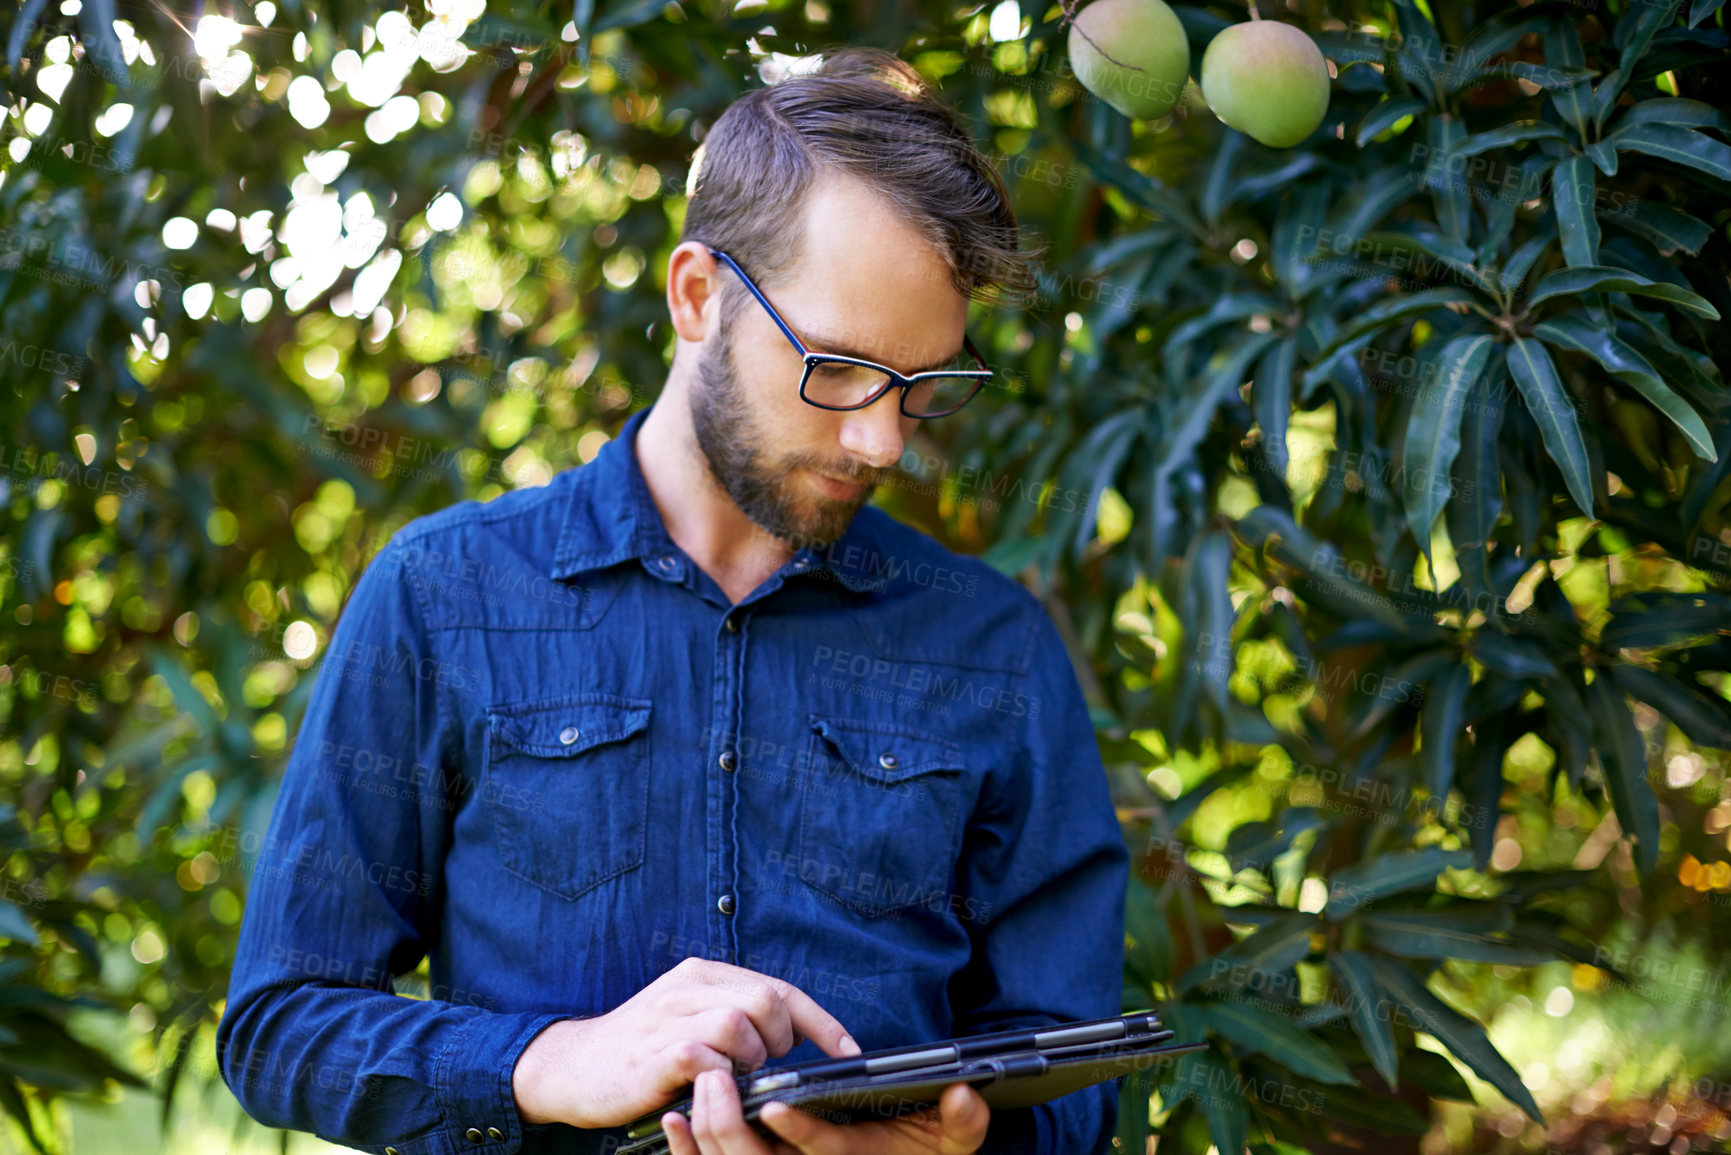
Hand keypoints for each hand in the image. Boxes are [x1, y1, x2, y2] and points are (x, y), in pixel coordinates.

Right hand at [510, 957, 861, 1129]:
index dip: (821, 1023)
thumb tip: (793, 1040)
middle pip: (766, 999)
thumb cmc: (639, 1050)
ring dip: (750, 1059)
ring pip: (739, 1021)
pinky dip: (719, 1078)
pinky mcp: (653, 1052)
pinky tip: (710, 1088)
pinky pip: (704, 1057)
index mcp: (703, 975)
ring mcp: (668, 1017)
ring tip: (735, 1078)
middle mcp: (688, 987)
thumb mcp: (688, 1018)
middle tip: (765, 1067)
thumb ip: (733, 1017)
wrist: (571, 1067)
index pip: (779, 989)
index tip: (850, 1053)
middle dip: (781, 1039)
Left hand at [661, 1068, 990, 1154]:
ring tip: (700, 1083)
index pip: (821, 1154)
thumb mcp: (948, 1146)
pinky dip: (687, 1150)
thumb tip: (967, 1093)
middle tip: (716, 1078)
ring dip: (706, 1131)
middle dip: (729, 1127)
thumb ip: (960, 1125)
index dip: (798, 1134)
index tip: (774, 1105)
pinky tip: (672, 1119)